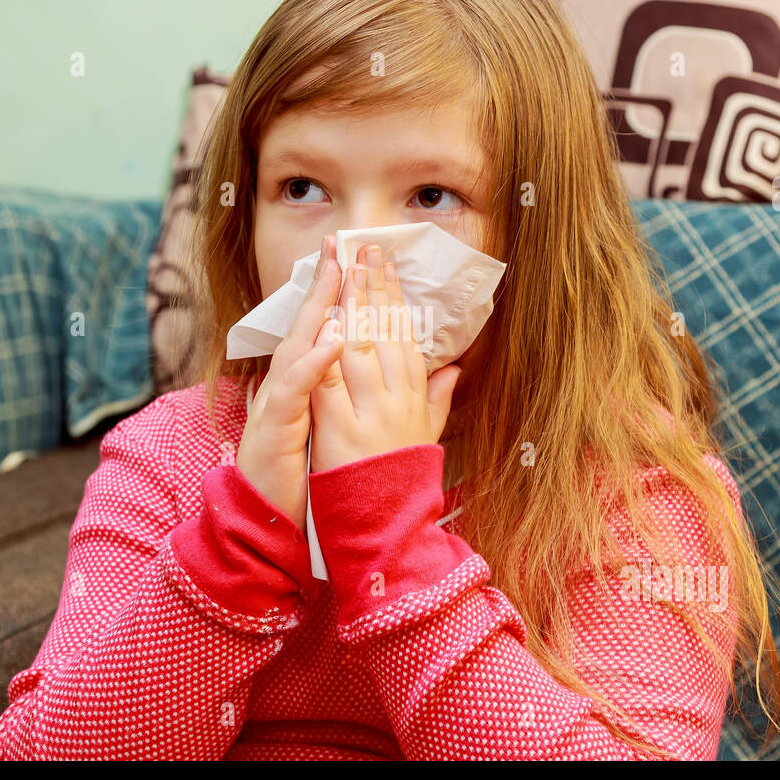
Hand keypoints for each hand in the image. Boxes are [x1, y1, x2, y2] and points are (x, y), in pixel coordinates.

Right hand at [235, 234, 344, 528]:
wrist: (267, 522)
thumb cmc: (301, 478)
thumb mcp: (331, 431)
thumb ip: (350, 398)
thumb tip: (375, 373)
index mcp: (307, 386)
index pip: (326, 332)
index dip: (342, 297)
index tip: (361, 261)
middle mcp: (287, 387)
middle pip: (307, 327)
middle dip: (325, 286)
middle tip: (341, 246)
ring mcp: (276, 404)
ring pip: (295, 348)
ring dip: (316, 311)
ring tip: (337, 276)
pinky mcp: (272, 427)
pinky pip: (293, 391)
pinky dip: (311, 364)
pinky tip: (329, 342)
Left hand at [310, 243, 460, 472]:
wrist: (389, 530)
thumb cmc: (403, 483)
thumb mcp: (427, 438)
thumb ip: (439, 400)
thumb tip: (454, 368)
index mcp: (416, 399)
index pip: (404, 336)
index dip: (394, 298)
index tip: (385, 265)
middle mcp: (399, 403)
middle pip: (384, 334)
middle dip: (372, 288)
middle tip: (365, 248)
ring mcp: (371, 417)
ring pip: (361, 349)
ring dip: (351, 307)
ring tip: (346, 269)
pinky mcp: (343, 433)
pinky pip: (332, 384)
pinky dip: (328, 353)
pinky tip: (324, 323)